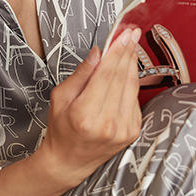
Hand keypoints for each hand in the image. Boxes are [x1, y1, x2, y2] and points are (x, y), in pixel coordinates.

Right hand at [37, 28, 142, 188]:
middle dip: (127, 52)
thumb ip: (81, 74)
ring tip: (129, 46)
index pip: (107, 75)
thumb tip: (98, 52)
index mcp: (86, 115)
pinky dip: (131, 82)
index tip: (124, 34)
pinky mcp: (132, 131)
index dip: (117, 51)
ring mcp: (123, 129)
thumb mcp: (61, 98)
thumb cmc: (61, 130)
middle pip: (122, 78)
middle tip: (131, 33)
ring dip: (132, 64)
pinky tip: (126, 70)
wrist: (70, 161)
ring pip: (132, 86)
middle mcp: (108, 124)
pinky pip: (135, 98)